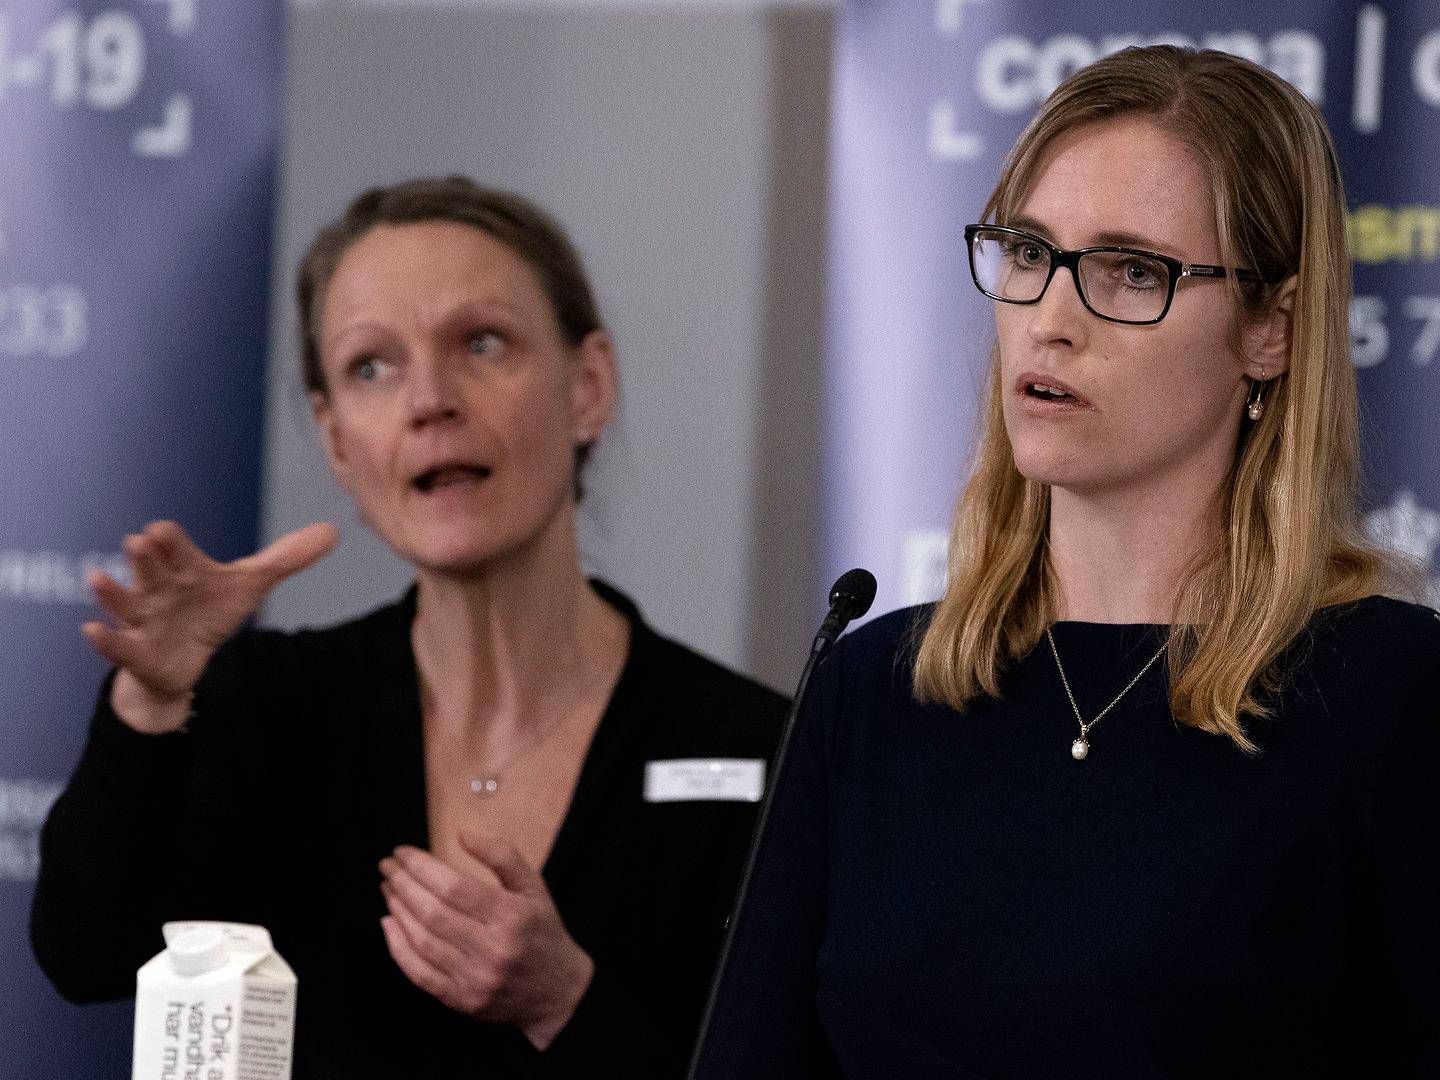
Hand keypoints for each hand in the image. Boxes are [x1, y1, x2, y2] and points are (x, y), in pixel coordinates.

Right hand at [83, 520, 337, 733]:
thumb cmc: (209, 611)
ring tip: (97, 577)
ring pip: (125, 602)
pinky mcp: (137, 651)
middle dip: (144, 558)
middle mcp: (160, 589)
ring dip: (111, 591)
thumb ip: (286, 560)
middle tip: (139, 541)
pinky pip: (118, 645)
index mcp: (185, 570)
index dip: (172, 541)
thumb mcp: (248, 586)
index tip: (162, 529)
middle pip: (150, 569)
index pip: (175, 549)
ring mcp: (144, 619)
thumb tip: (332, 532)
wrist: (185, 658)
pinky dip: (104, 639)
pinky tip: (92, 629)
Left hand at [379, 832, 594, 1049]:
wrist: (558, 992)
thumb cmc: (542, 931)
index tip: (402, 853)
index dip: (421, 867)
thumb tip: (461, 835)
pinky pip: (419, 973)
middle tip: (388, 867)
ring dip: (397, 910)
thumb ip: (502, 855)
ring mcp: (475, 978)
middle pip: (432, 913)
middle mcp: (493, 949)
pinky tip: (389, 923)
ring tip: (389, 889)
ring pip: (421, 941)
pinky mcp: (462, 1000)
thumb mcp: (534, 886)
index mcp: (512, 916)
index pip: (454, 887)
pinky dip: (397, 947)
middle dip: (402, 884)